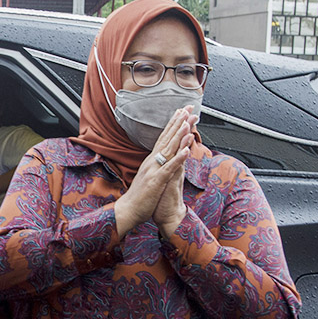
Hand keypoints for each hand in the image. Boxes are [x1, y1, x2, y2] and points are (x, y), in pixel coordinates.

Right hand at [114, 106, 195, 237]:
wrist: (128, 210)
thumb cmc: (139, 195)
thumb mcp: (149, 175)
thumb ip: (156, 164)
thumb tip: (161, 156)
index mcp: (152, 160)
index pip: (164, 137)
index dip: (174, 123)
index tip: (182, 111)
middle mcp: (152, 161)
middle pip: (167, 138)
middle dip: (179, 122)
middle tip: (189, 108)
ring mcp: (154, 170)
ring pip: (168, 149)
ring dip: (179, 135)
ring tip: (188, 122)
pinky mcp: (156, 181)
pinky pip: (169, 168)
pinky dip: (178, 158)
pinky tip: (186, 149)